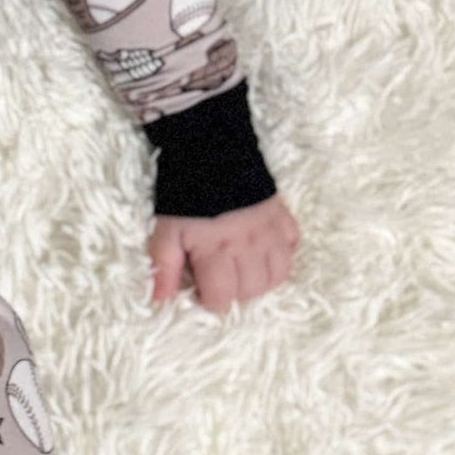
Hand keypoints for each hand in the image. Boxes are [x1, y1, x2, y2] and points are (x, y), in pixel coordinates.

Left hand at [149, 193, 299, 314]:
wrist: (212, 152)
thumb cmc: (184, 196)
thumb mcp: (165, 231)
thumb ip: (164, 268)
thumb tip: (160, 302)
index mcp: (216, 251)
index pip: (221, 297)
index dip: (209, 300)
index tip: (202, 289)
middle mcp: (249, 246)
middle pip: (252, 291)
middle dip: (235, 293)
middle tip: (222, 279)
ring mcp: (271, 232)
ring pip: (278, 275)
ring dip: (261, 281)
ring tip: (243, 272)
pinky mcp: (285, 218)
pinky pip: (294, 249)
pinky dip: (281, 257)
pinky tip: (264, 252)